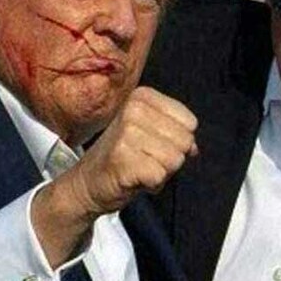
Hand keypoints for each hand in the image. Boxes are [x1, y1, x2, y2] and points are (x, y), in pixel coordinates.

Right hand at [31, 87, 197, 265]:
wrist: (87, 183)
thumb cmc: (123, 158)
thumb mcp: (150, 134)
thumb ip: (177, 134)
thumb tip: (194, 147)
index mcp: (142, 97)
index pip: (189, 122)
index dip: (177, 142)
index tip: (153, 145)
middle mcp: (133, 109)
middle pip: (185, 141)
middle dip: (171, 158)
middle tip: (145, 159)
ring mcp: (126, 132)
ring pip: (175, 160)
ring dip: (161, 172)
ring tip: (139, 168)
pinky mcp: (122, 158)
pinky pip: (160, 176)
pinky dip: (151, 184)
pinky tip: (133, 178)